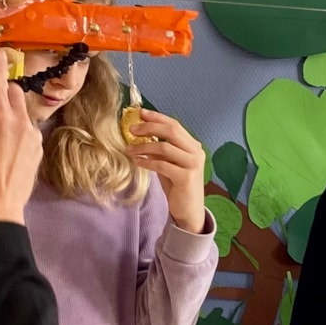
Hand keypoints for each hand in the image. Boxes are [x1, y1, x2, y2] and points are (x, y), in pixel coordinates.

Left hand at [127, 110, 206, 233]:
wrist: (189, 211)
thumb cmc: (178, 186)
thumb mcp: (168, 164)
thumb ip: (160, 150)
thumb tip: (141, 134)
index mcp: (193, 146)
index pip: (174, 125)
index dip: (157, 117)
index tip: (140, 113)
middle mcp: (196, 152)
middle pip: (171, 131)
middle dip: (149, 127)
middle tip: (132, 129)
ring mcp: (193, 164)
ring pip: (165, 147)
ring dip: (144, 147)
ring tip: (129, 149)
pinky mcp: (186, 177)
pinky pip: (162, 165)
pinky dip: (147, 162)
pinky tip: (137, 162)